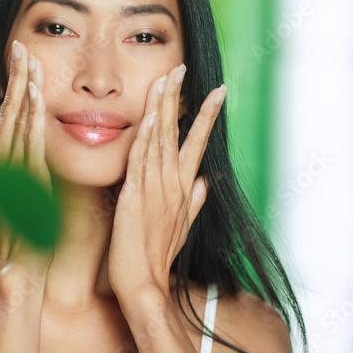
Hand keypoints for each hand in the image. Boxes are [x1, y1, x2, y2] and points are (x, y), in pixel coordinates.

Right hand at [0, 40, 52, 276]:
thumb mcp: (14, 209)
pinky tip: (35, 97)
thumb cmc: (17, 249)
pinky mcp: (26, 186)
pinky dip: (30, 120)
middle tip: (15, 45)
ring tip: (26, 57)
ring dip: (21, 88)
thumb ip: (15, 184)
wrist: (14, 278)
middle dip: (9, 78)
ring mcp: (9, 176)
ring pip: (14, 123)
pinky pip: (28, 145)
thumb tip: (21, 164)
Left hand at [108, 63, 225, 296]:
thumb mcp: (181, 228)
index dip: (206, 116)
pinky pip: (141, 161)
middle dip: (180, 99)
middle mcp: (174, 184)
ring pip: (160, 140)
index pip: (197, 143)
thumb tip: (207, 183)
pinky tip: (149, 118)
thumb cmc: (156, 257)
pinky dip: (146, 138)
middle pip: (178, 133)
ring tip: (167, 79)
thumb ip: (194, 203)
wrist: (144, 285)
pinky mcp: (135, 197)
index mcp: (184, 189)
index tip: (218, 90)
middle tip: (183, 68)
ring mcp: (156, 189)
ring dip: (162, 108)